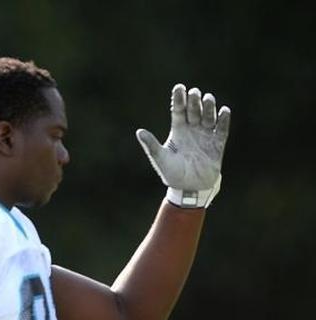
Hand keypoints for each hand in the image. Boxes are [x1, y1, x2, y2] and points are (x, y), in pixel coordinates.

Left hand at [137, 84, 230, 207]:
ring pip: (209, 117)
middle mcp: (193, 130)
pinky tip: (224, 111)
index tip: (180, 87)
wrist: (189, 189)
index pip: (178, 111)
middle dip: (194, 101)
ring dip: (209, 108)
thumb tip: (139, 131)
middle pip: (194, 111)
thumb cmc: (172, 174)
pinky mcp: (217, 144)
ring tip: (207, 98)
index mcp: (178, 131)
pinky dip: (223, 121)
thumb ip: (151, 145)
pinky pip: (222, 130)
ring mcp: (206, 136)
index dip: (179, 99)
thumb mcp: (160, 159)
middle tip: (194, 92)